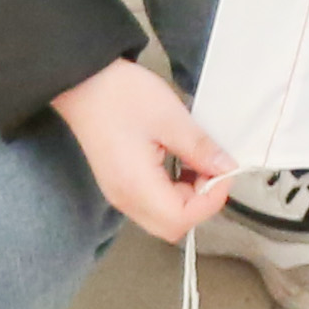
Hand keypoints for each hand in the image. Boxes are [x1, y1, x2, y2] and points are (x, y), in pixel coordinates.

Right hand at [49, 58, 234, 244]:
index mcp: (135, 186)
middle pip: (171, 225)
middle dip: (201, 202)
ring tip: (198, 160)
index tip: (224, 172)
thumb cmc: (122, 96)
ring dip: (188, 196)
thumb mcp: (170, 118)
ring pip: (163, 216)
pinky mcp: (120, 183)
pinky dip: (174, 189)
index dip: (210, 201)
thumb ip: (200, 149)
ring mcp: (119, 192)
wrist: (83, 82)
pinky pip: (153, 202)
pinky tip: (181, 161)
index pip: (180, 219)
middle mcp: (125, 198)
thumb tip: (225, 168)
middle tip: (212, 168)